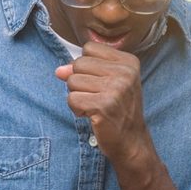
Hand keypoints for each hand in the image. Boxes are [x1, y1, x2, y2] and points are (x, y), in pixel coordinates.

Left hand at [54, 41, 152, 162]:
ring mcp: (116, 88)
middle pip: (79, 63)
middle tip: (97, 96)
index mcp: (129, 62)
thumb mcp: (106, 83)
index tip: (100, 82)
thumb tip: (59, 71)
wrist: (131, 141)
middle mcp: (125, 72)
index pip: (89, 48)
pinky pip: (71, 99)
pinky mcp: (104, 105)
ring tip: (95, 106)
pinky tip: (91, 115)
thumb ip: (83, 70)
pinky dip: (76, 109)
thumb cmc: (117, 109)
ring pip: (72, 81)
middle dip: (79, 82)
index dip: (86, 66)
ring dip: (78, 96)